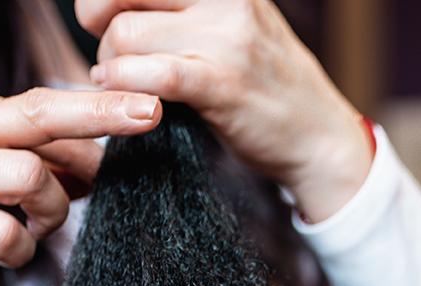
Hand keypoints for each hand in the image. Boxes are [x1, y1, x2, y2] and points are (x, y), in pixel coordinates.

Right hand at [0, 84, 161, 285]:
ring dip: (53, 211)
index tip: (147, 109)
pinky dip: (20, 250)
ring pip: (29, 177)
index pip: (43, 104)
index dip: (98, 109)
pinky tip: (9, 253)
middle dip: (101, 115)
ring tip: (36, 230)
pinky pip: (1, 233)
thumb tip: (92, 166)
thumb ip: (19, 159)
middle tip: (149, 118)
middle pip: (41, 116)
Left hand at [79, 0, 371, 222]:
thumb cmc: (267, 85)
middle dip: (100, 27)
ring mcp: (227, 37)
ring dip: (112, 66)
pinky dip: (126, 84)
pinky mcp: (223, 82)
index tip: (105, 21)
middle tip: (112, 58)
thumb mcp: (234, 24)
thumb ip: (186, 9)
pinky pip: (152, 73)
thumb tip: (114, 7)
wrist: (320, 137)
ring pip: (125, 33)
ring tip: (126, 86)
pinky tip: (131, 100)